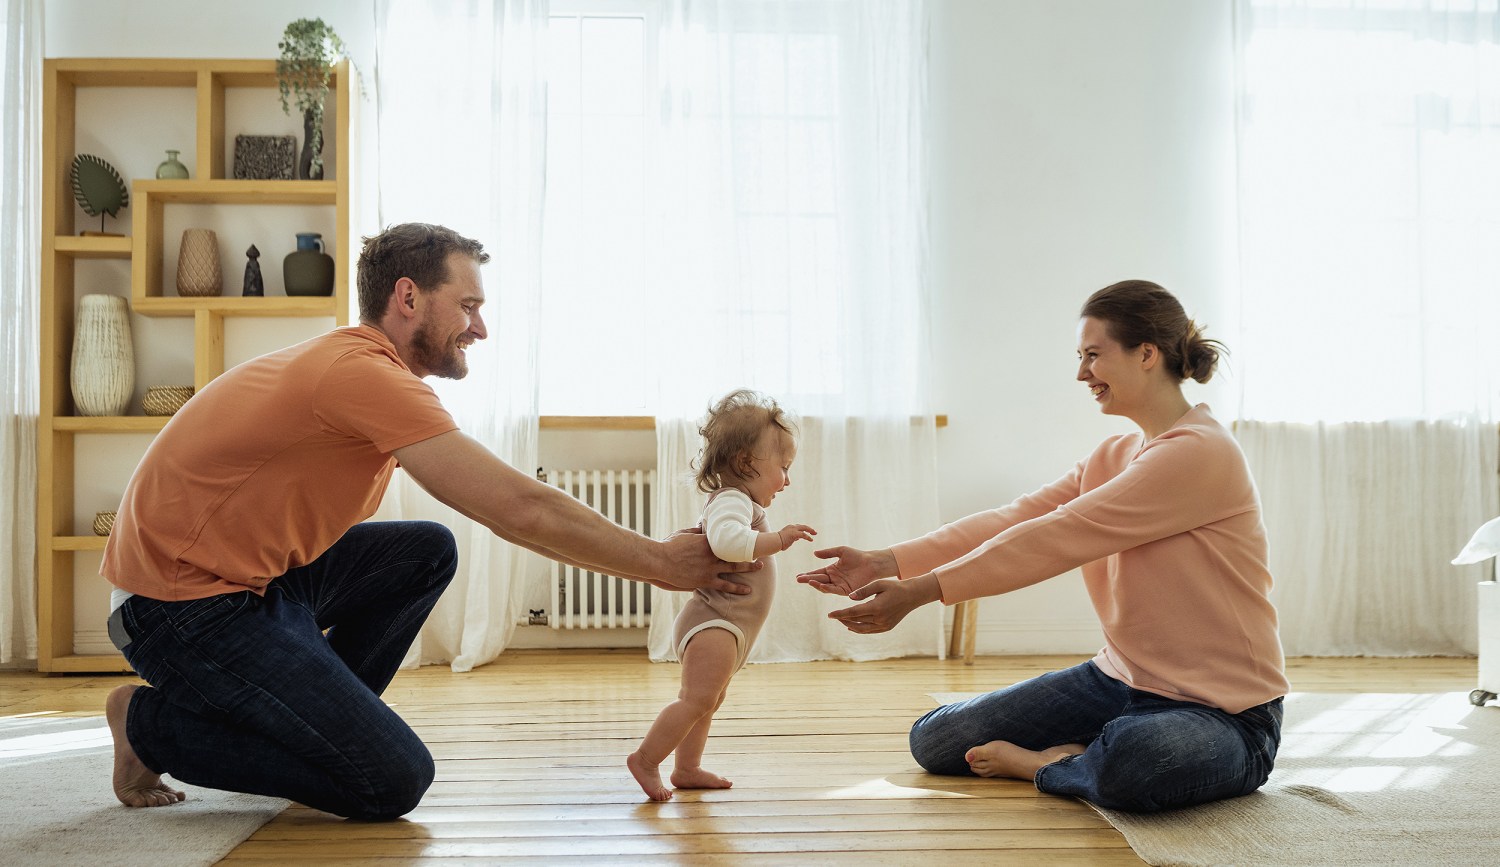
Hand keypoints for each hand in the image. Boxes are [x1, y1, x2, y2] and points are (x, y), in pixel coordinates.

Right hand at [660, 529, 757, 594]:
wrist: (659, 561)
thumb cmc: (669, 546)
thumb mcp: (684, 533)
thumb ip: (696, 531)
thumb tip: (703, 527)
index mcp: (707, 540)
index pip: (726, 538)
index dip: (737, 538)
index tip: (745, 537)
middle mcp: (712, 553)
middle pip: (735, 552)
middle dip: (749, 551)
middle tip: (760, 551)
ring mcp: (710, 567)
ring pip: (734, 567)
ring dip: (748, 567)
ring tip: (760, 567)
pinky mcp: (705, 580)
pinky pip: (725, 585)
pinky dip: (737, 587)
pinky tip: (747, 590)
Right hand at [777, 524, 816, 550]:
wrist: (774, 542)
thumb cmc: (778, 542)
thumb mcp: (786, 539)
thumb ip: (792, 538)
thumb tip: (796, 539)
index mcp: (789, 528)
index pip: (798, 527)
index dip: (803, 530)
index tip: (806, 534)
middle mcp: (792, 527)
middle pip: (803, 526)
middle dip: (809, 529)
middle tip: (814, 532)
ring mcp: (793, 529)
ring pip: (804, 528)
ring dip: (810, 530)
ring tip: (815, 534)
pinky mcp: (795, 534)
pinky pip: (803, 535)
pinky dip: (808, 537)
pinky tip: (811, 539)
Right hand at [796, 546, 896, 595]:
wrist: (871, 563)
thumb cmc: (858, 556)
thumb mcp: (841, 551)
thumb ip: (828, 553)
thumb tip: (814, 553)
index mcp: (832, 570)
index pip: (817, 573)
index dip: (808, 575)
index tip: (798, 576)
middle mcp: (834, 579)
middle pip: (818, 580)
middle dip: (808, 580)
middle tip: (799, 579)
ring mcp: (839, 585)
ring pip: (825, 586)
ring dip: (816, 584)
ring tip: (809, 581)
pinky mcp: (846, 590)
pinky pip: (834, 590)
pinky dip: (827, 588)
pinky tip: (820, 585)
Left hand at [827, 573, 941, 633]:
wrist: (912, 596)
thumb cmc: (894, 587)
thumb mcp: (878, 584)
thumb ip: (863, 590)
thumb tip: (850, 597)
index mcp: (876, 607)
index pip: (853, 613)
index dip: (840, 614)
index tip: (829, 614)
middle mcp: (879, 619)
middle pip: (856, 621)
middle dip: (843, 618)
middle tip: (833, 615)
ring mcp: (884, 625)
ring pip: (862, 629)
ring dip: (850, 625)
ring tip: (842, 620)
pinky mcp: (887, 628)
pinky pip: (869, 631)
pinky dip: (860, 629)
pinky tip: (853, 626)